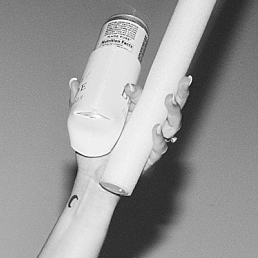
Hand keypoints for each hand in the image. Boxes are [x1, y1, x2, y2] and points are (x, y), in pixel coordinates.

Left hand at [68, 74, 190, 180]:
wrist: (92, 177)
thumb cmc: (93, 151)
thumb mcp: (85, 123)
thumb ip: (79, 102)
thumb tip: (74, 82)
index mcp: (137, 113)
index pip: (149, 95)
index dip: (142, 90)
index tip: (127, 88)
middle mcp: (148, 125)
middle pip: (171, 106)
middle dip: (181, 91)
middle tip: (184, 80)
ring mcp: (151, 141)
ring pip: (173, 125)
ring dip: (175, 112)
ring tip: (170, 102)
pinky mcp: (149, 158)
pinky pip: (160, 148)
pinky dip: (160, 139)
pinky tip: (156, 130)